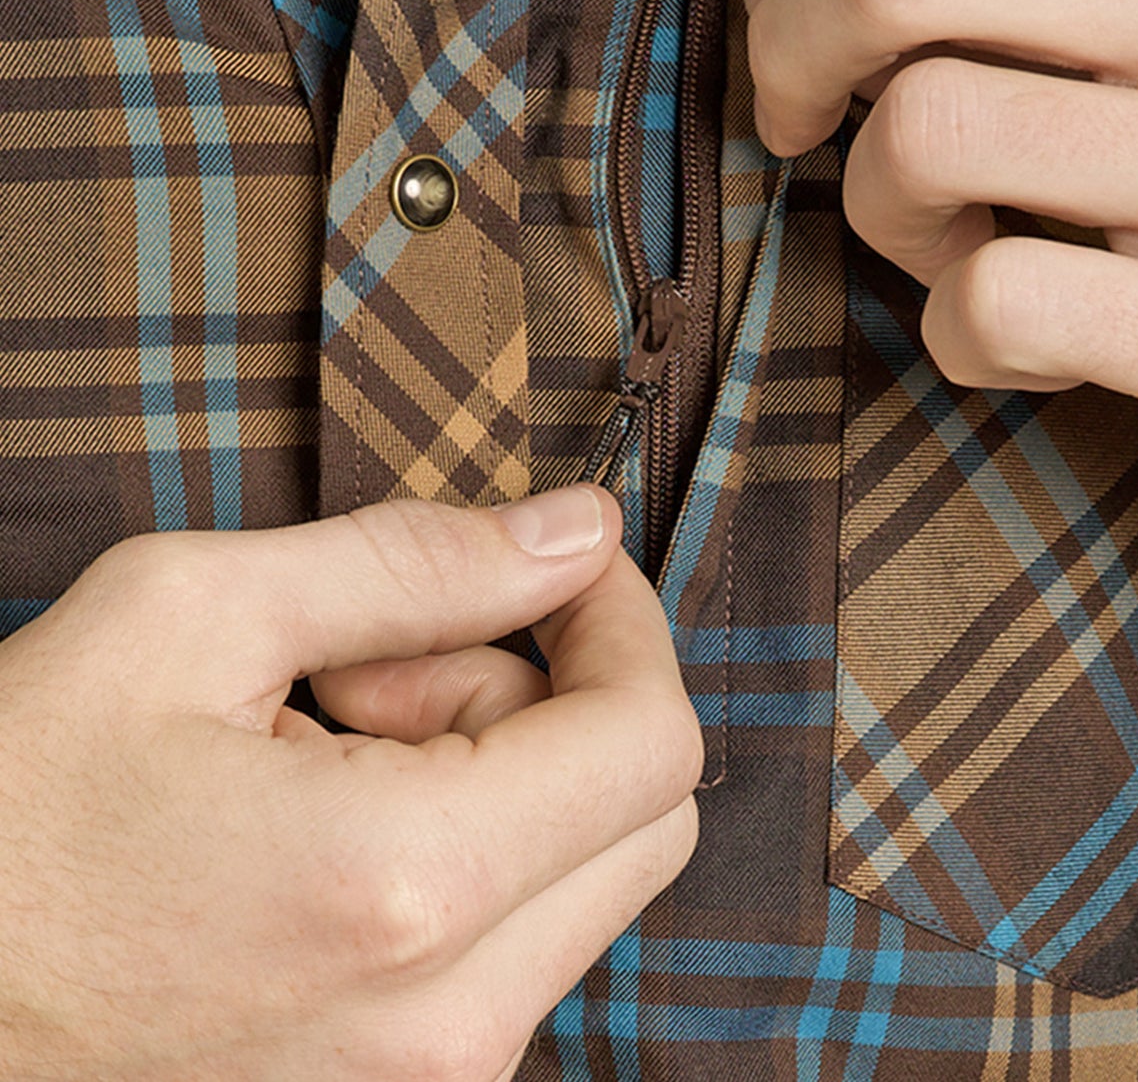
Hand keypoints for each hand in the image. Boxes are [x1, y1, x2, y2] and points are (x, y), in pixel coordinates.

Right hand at [0, 489, 700, 1079]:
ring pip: (579, 887)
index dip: (621, 621)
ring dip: (494, 787)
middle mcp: (443, 1029)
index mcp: (404, 886)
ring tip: (322, 754)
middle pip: (639, 819)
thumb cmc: (12, 801)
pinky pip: (507, 957)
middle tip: (378, 671)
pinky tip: (321, 840)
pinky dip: (458, 869)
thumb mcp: (190, 616)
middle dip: (545, 703)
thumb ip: (413, 563)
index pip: (651, 743)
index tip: (551, 567)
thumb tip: (575, 531)